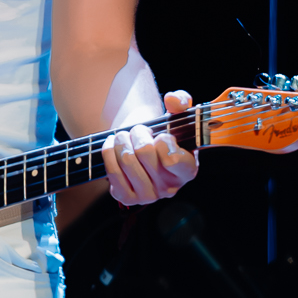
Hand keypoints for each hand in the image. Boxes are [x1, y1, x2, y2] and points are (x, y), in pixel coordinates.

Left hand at [101, 90, 198, 205]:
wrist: (141, 147)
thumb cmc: (161, 132)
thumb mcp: (175, 114)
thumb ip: (180, 102)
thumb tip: (172, 100)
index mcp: (188, 170)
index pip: (173, 159)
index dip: (163, 140)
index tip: (161, 135)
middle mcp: (170, 188)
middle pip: (144, 153)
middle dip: (138, 133)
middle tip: (138, 130)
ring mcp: (148, 195)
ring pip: (126, 160)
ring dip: (122, 140)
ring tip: (125, 136)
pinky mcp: (127, 197)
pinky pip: (112, 172)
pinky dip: (109, 152)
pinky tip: (113, 146)